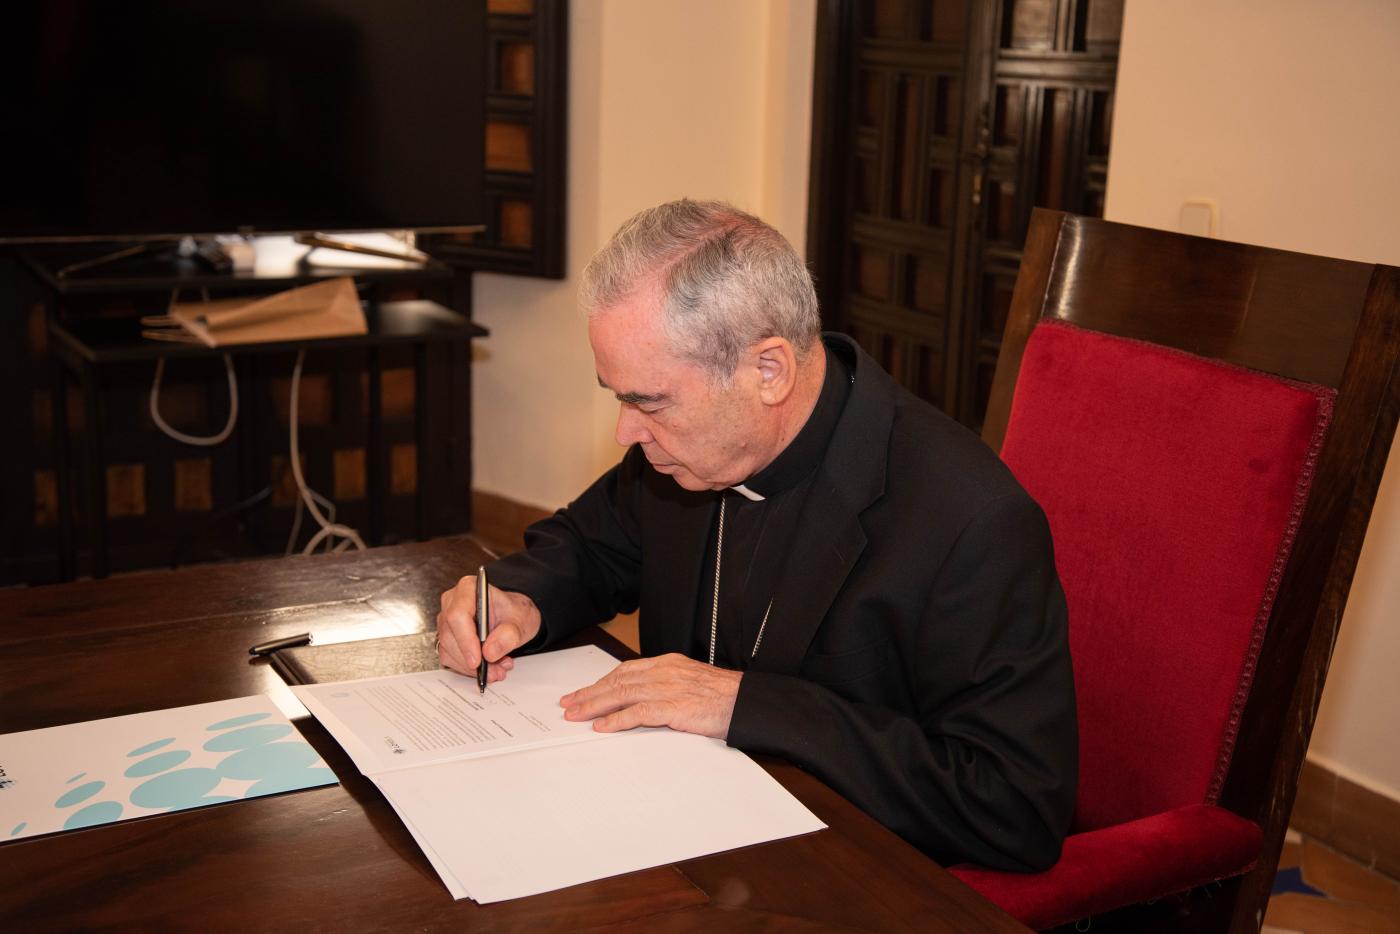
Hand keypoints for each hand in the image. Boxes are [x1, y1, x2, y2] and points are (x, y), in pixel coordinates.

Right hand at [436, 575, 541, 683]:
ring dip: (471, 667)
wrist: (513, 617)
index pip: (458, 615)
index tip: (478, 661)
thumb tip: (489, 653)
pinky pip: (449, 658)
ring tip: (497, 669)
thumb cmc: (515, 612)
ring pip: (448, 650)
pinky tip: (488, 666)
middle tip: (496, 670)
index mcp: (469, 589)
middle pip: (450, 636)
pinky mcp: (446, 637)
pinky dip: (468, 668)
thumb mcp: (522, 620)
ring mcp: (446, 621)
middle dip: (472, 660)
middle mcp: (452, 603)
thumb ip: (509, 635)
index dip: (466, 640)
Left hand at [559, 653, 741, 738]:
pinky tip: (603, 727)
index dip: (600, 682)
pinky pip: (638, 713)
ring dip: (595, 706)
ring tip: (577, 716)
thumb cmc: (722, 696)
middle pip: (617, 681)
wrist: (746, 701)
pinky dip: (617, 721)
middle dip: (590, 694)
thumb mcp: (690, 684)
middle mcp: (664, 672)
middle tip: (569, 705)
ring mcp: (668, 688)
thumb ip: (666, 687)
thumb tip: (642, 701)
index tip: (583, 693)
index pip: (625, 671)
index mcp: (667, 664)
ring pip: (622, 695)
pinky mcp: (674, 706)